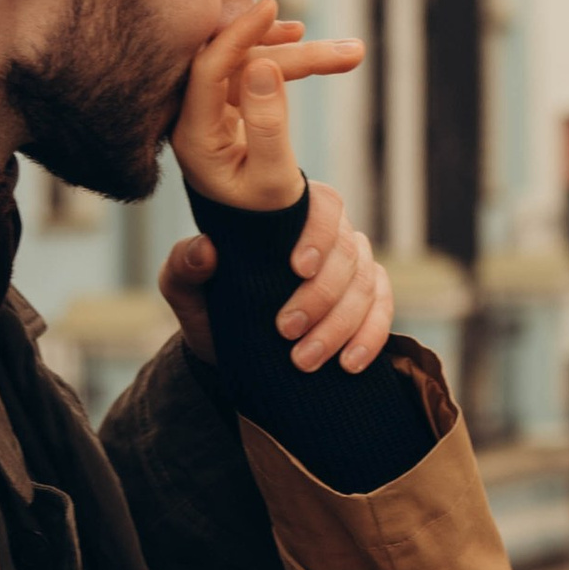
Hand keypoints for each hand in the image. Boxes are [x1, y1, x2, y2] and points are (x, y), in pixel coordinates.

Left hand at [158, 180, 396, 372]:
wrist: (230, 352)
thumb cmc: (210, 306)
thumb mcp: (185, 289)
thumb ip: (185, 265)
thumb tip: (205, 249)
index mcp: (290, 215)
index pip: (322, 206)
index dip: (318, 234)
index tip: (298, 269)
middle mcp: (330, 235)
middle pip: (347, 254)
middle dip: (320, 296)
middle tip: (286, 330)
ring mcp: (353, 267)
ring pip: (365, 286)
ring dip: (338, 326)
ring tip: (304, 360)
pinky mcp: (370, 300)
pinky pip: (383, 311)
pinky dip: (371, 337)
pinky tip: (348, 364)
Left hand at [170, 0, 357, 211]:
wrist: (258, 231)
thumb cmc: (265, 214)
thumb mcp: (274, 179)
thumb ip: (268, 125)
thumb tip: (264, 65)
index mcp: (194, 138)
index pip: (208, 70)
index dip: (239, 35)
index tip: (271, 6)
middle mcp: (195, 117)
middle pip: (240, 65)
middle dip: (294, 55)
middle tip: (350, 52)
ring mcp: (210, 108)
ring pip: (253, 65)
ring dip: (300, 57)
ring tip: (350, 53)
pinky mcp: (226, 103)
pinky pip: (253, 70)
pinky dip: (282, 58)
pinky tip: (302, 39)